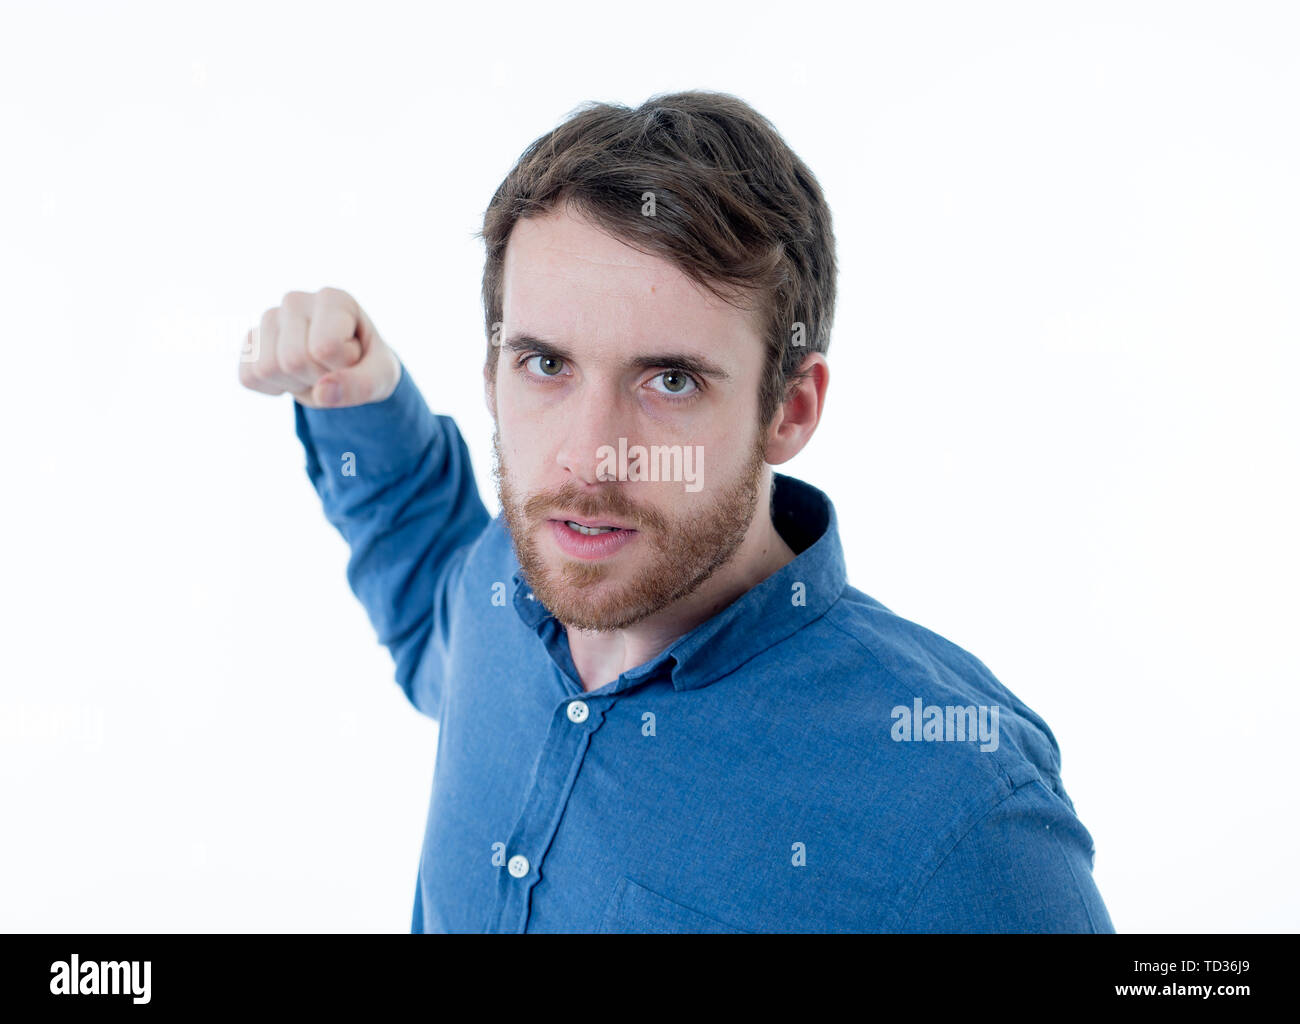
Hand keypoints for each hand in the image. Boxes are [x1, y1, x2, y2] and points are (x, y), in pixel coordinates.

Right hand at [239, 287, 400, 407]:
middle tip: (332, 368)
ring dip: (296, 385)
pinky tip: (293, 375)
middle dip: (317, 377)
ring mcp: (269, 318)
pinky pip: (249, 377)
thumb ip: (361, 385)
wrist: (348, 368)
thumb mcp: (381, 377)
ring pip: (266, 369)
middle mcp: (296, 300)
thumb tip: (322, 392)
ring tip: (315, 370)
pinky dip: (273, 389)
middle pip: (293, 360)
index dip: (341, 367)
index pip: (325, 348)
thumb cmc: (368, 365)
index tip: (352, 358)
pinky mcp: (251, 341)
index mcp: (334, 299)